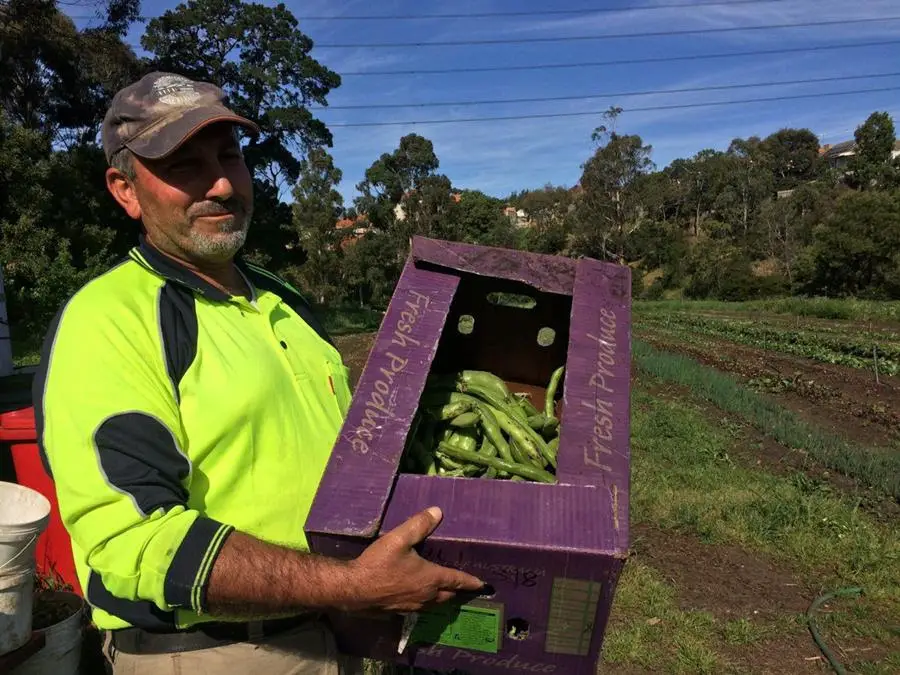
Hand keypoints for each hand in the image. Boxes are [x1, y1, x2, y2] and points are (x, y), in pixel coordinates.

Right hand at [345, 506, 484, 612]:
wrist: (354, 589)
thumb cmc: (378, 564)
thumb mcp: (399, 539)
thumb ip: (419, 525)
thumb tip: (438, 511)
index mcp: (431, 579)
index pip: (457, 580)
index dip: (471, 581)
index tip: (482, 585)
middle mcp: (426, 596)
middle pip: (449, 595)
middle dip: (458, 591)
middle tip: (465, 586)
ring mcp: (413, 606)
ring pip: (436, 604)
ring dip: (444, 598)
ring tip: (447, 591)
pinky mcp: (400, 611)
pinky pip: (421, 607)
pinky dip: (428, 602)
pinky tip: (420, 596)